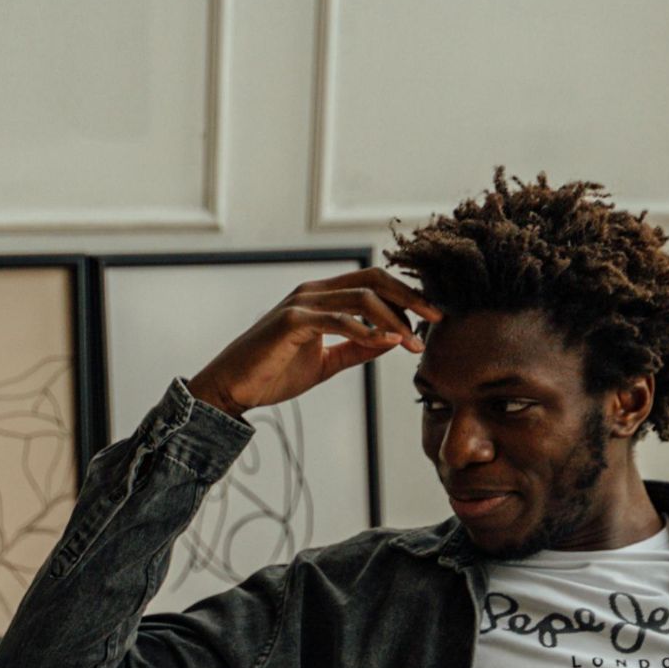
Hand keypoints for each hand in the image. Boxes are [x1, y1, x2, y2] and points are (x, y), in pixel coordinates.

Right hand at [186, 267, 440, 417]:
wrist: (232, 388)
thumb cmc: (273, 373)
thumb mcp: (326, 362)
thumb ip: (357, 349)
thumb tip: (392, 342)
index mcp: (322, 296)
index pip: (374, 282)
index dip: (406, 296)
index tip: (432, 319)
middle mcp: (313, 291)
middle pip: (373, 279)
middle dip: (410, 298)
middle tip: (436, 318)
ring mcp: (301, 303)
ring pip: (361, 297)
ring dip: (393, 319)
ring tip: (412, 342)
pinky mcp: (291, 321)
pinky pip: (338, 320)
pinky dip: (366, 331)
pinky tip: (386, 344)